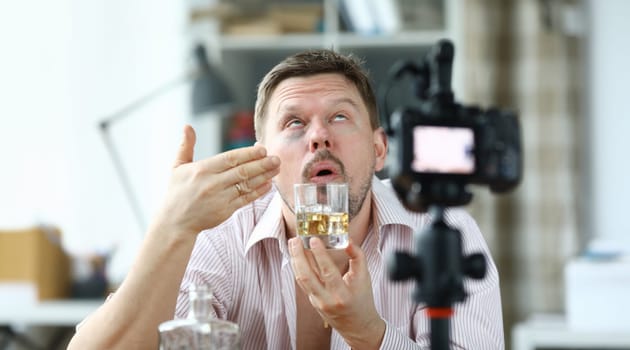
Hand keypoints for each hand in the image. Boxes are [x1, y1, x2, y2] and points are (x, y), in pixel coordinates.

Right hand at [151, 125, 280, 236]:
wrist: (175, 222)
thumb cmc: (177, 192)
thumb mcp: (177, 167)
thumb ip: (185, 146)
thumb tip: (187, 126)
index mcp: (202, 170)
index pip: (230, 159)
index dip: (248, 154)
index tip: (262, 149)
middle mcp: (212, 183)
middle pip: (242, 171)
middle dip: (262, 164)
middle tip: (276, 158)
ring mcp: (220, 198)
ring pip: (247, 185)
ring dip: (264, 176)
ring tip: (276, 169)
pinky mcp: (226, 211)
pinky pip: (246, 199)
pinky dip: (259, 191)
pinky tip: (269, 184)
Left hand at [289, 237, 385, 348]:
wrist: (358, 326)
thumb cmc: (363, 300)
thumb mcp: (365, 277)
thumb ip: (357, 256)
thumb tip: (347, 240)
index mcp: (343, 295)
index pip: (328, 272)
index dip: (320, 255)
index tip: (314, 239)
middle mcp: (327, 300)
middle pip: (306, 276)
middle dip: (299, 255)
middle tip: (296, 239)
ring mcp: (317, 302)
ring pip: (301, 279)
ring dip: (295, 260)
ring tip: (293, 244)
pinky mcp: (312, 301)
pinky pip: (303, 282)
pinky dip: (299, 267)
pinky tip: (298, 256)